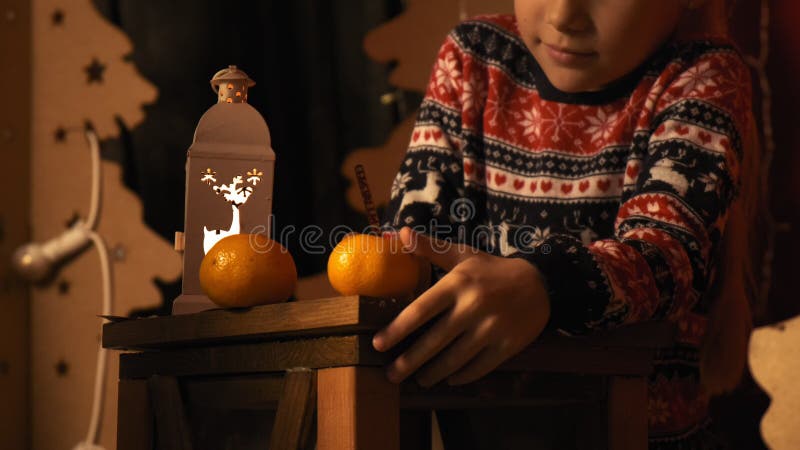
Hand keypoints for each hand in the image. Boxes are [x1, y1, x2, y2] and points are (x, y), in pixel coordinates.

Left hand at [372, 227, 550, 386]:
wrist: (540, 284)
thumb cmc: (491, 270)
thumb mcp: (462, 254)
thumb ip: (430, 247)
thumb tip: (400, 232)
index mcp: (457, 284)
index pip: (420, 310)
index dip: (397, 329)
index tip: (378, 344)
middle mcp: (473, 307)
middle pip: (433, 342)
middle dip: (408, 362)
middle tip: (391, 374)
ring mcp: (491, 329)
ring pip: (453, 360)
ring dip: (432, 374)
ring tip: (418, 380)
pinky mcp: (507, 346)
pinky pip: (478, 368)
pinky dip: (461, 377)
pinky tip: (449, 379)